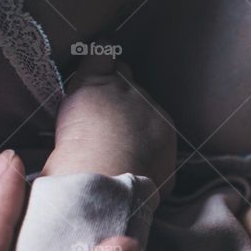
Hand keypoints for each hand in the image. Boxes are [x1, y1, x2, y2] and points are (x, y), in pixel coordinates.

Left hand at [43, 55, 176, 198]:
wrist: (106, 183)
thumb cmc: (127, 192)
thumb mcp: (158, 183)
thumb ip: (157, 167)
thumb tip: (154, 171)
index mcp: (163, 129)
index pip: (147, 112)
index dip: (130, 119)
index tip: (118, 131)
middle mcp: (147, 106)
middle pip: (134, 91)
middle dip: (119, 101)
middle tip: (100, 119)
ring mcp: (121, 92)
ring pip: (117, 74)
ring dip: (103, 84)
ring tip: (87, 101)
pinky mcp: (96, 84)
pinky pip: (99, 58)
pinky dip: (94, 59)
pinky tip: (89, 64)